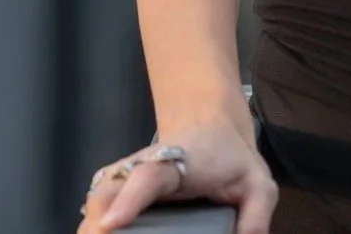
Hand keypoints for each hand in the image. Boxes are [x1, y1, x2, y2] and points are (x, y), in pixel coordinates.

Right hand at [78, 111, 276, 233]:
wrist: (209, 126)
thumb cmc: (231, 157)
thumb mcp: (257, 183)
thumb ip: (256, 214)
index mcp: (178, 161)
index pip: (149, 177)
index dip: (129, 200)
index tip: (113, 224)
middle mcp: (143, 165)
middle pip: (108, 190)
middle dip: (99, 222)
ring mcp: (126, 174)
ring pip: (97, 198)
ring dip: (93, 226)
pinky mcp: (117, 187)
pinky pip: (96, 206)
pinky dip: (93, 224)